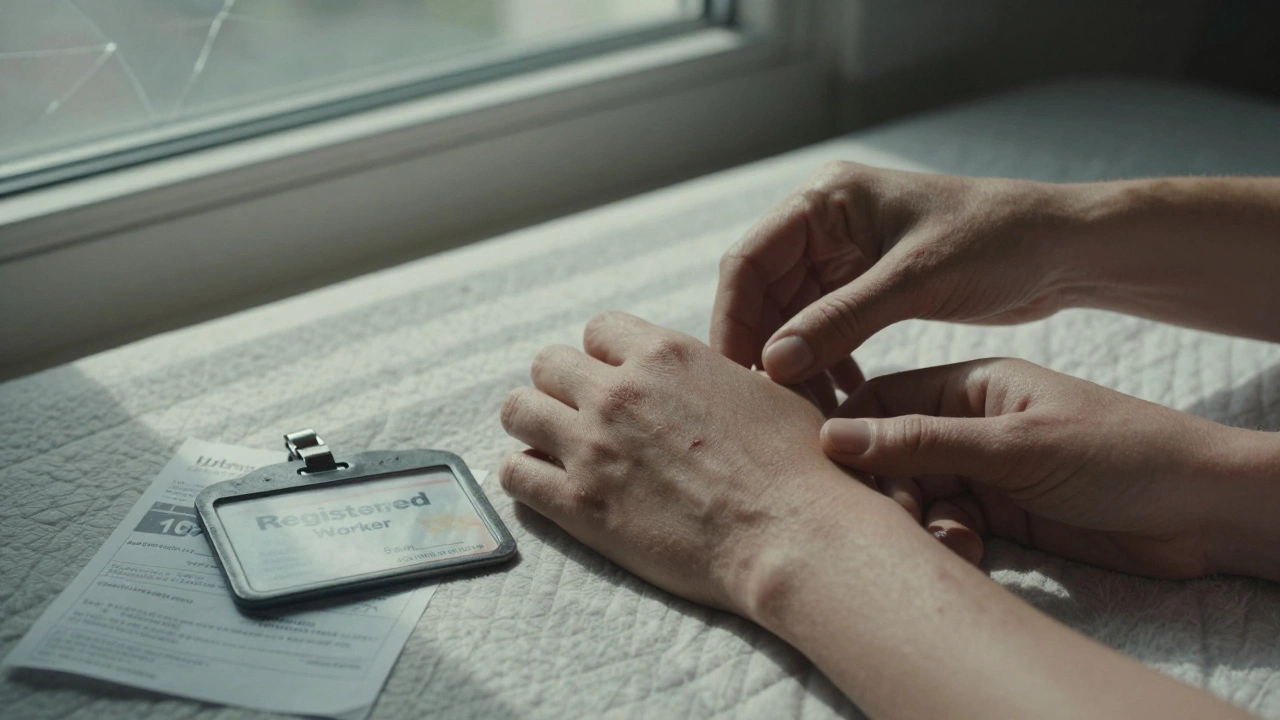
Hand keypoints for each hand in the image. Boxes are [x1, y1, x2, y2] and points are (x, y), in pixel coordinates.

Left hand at [499, 311, 889, 616]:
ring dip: (533, 423)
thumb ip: (711, 375)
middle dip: (562, 386)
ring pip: (518, 409)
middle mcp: (619, 391)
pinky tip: (546, 484)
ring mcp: (592, 446)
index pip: (599, 330)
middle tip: (582, 415)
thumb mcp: (762, 392)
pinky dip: (524, 474)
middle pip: (548, 363)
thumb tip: (701, 377)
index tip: (616, 379)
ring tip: (553, 444)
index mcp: (665, 354)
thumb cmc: (796, 467)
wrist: (792, 534)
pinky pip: (514, 473)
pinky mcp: (578, 504)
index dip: (605, 356)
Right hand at [712, 161, 1079, 384]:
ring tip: (804, 407)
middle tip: (767, 404)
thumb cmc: (998, 241)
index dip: (735, 318)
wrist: (1065, 248)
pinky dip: (825, 359)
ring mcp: (845, 254)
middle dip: (763, 345)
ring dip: (794, 359)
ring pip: (792, 314)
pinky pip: (825, 326)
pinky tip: (840, 392)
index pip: (750, 260)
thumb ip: (840, 321)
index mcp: (827, 199)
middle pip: (764, 290)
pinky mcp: (868, 285)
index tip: (736, 375)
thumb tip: (772, 364)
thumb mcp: (915, 281)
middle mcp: (827, 222)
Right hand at [820, 358, 1279, 579]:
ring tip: (951, 539)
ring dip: (921, 521)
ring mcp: (986, 472)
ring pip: (918, 496)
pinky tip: (971, 552)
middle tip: (898, 516)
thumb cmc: (1120, 454)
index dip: (850, 431)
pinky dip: (950, 541)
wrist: (1204, 511)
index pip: (884, 398)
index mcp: (973, 385)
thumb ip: (923, 443)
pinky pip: (949, 526)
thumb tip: (834, 437)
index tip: (825, 466)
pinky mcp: (1003, 516)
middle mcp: (971, 425)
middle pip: (893, 454)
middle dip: (887, 487)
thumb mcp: (1015, 445)